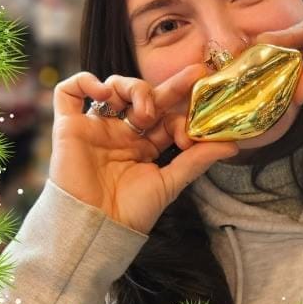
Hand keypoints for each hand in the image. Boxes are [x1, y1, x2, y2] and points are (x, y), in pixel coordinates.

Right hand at [49, 64, 238, 234]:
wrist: (94, 229)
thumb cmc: (130, 212)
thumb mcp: (170, 183)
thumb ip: (197, 160)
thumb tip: (233, 144)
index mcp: (144, 145)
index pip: (167, 117)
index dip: (182, 118)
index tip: (191, 136)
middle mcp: (121, 132)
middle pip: (146, 96)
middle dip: (172, 85)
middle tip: (196, 74)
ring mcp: (96, 127)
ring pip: (115, 87)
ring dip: (135, 88)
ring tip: (144, 112)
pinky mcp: (69, 126)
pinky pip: (69, 92)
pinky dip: (85, 82)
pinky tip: (103, 93)